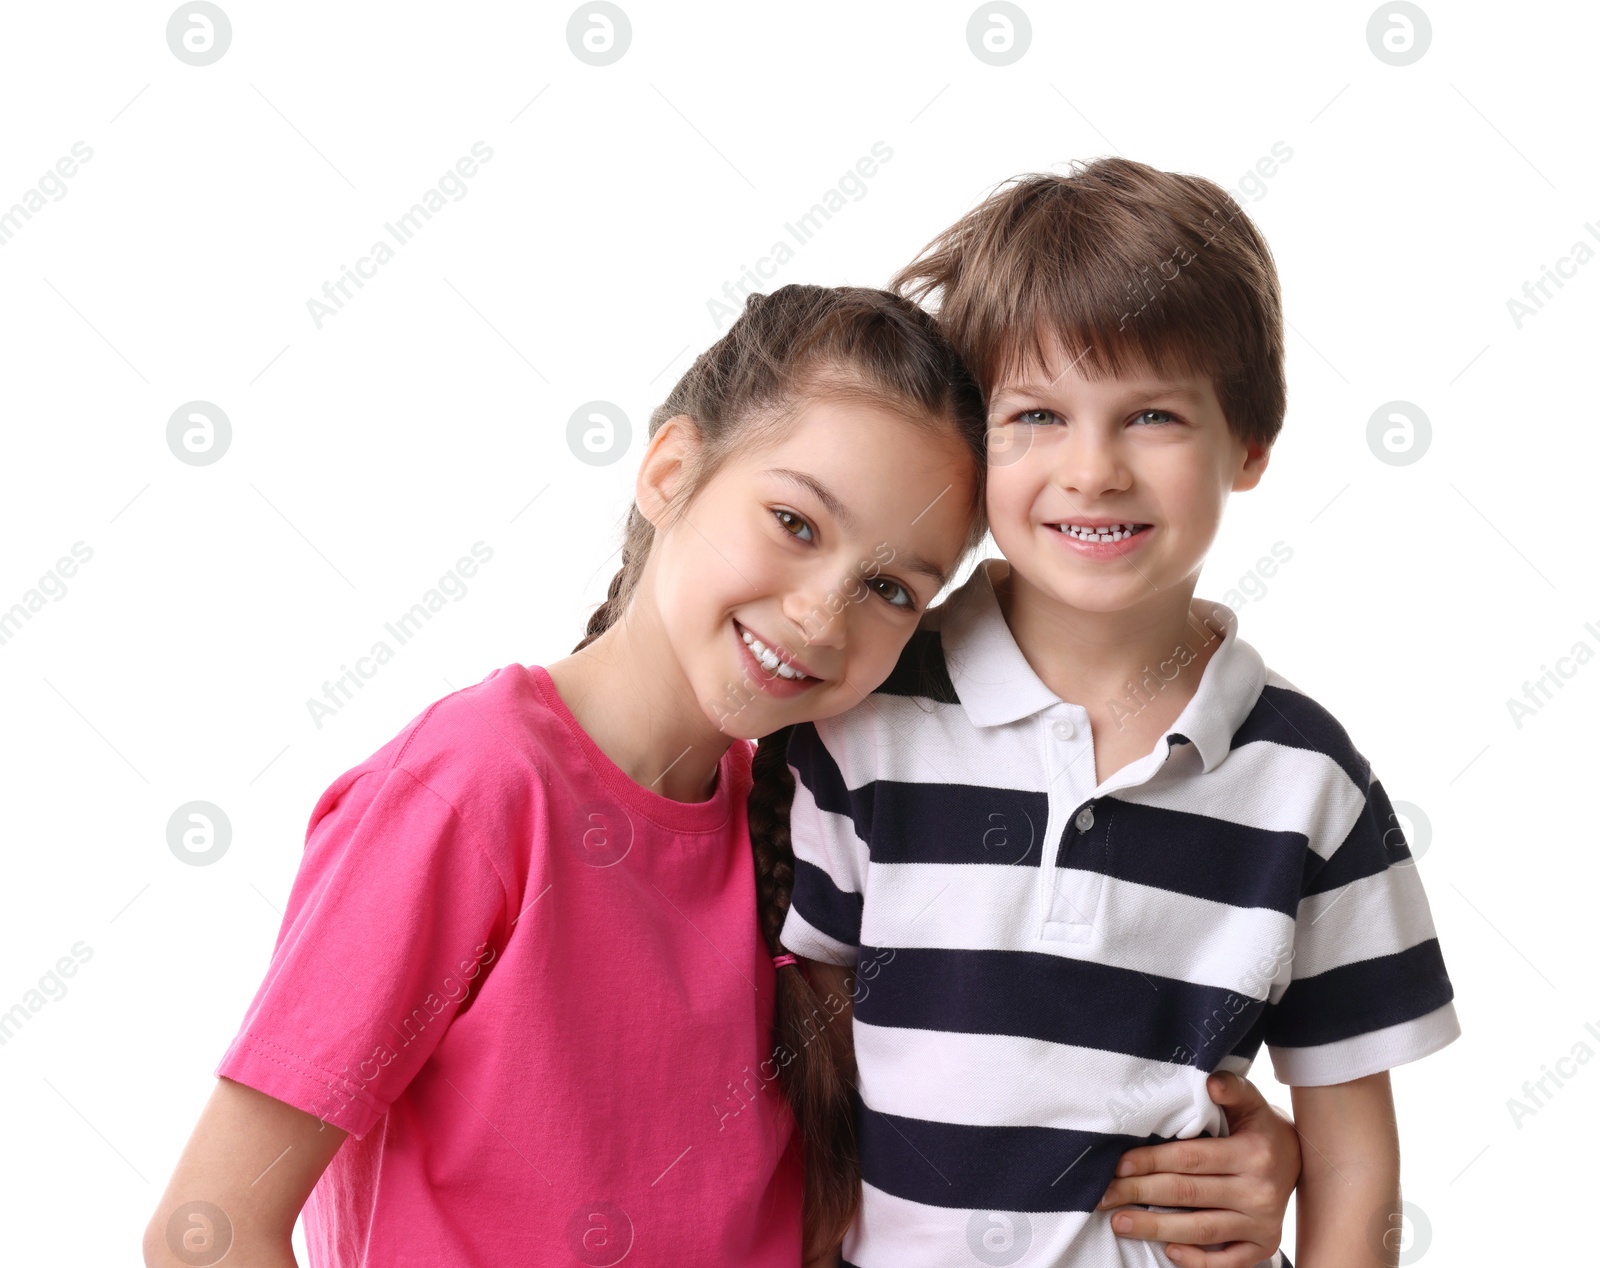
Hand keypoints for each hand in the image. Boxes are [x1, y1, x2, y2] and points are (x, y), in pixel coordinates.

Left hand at [1095, 1070, 1300, 1267]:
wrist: (1301, 1160)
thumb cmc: (1260, 1127)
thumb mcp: (1251, 1101)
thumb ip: (1231, 1088)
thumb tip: (1210, 1084)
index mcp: (1253, 1154)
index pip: (1190, 1159)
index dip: (1151, 1162)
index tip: (1118, 1166)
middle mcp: (1259, 1193)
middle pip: (1188, 1195)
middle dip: (1140, 1195)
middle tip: (1104, 1197)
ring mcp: (1262, 1224)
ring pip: (1201, 1231)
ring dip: (1156, 1228)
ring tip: (1120, 1223)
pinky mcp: (1264, 1246)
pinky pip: (1227, 1261)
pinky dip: (1197, 1260)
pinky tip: (1168, 1251)